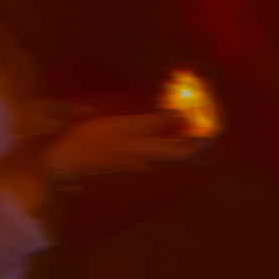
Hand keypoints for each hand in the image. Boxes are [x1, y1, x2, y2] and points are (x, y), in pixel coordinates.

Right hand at [43, 109, 205, 183]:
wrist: (67, 160)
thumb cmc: (94, 140)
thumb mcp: (127, 126)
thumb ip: (156, 122)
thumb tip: (182, 115)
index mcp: (152, 152)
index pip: (189, 150)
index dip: (202, 138)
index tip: (210, 122)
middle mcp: (149, 161)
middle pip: (180, 153)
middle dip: (193, 137)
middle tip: (200, 118)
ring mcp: (138, 163)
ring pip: (167, 152)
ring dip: (178, 137)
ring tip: (184, 119)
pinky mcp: (127, 160)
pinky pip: (154, 151)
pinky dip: (163, 139)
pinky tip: (158, 127)